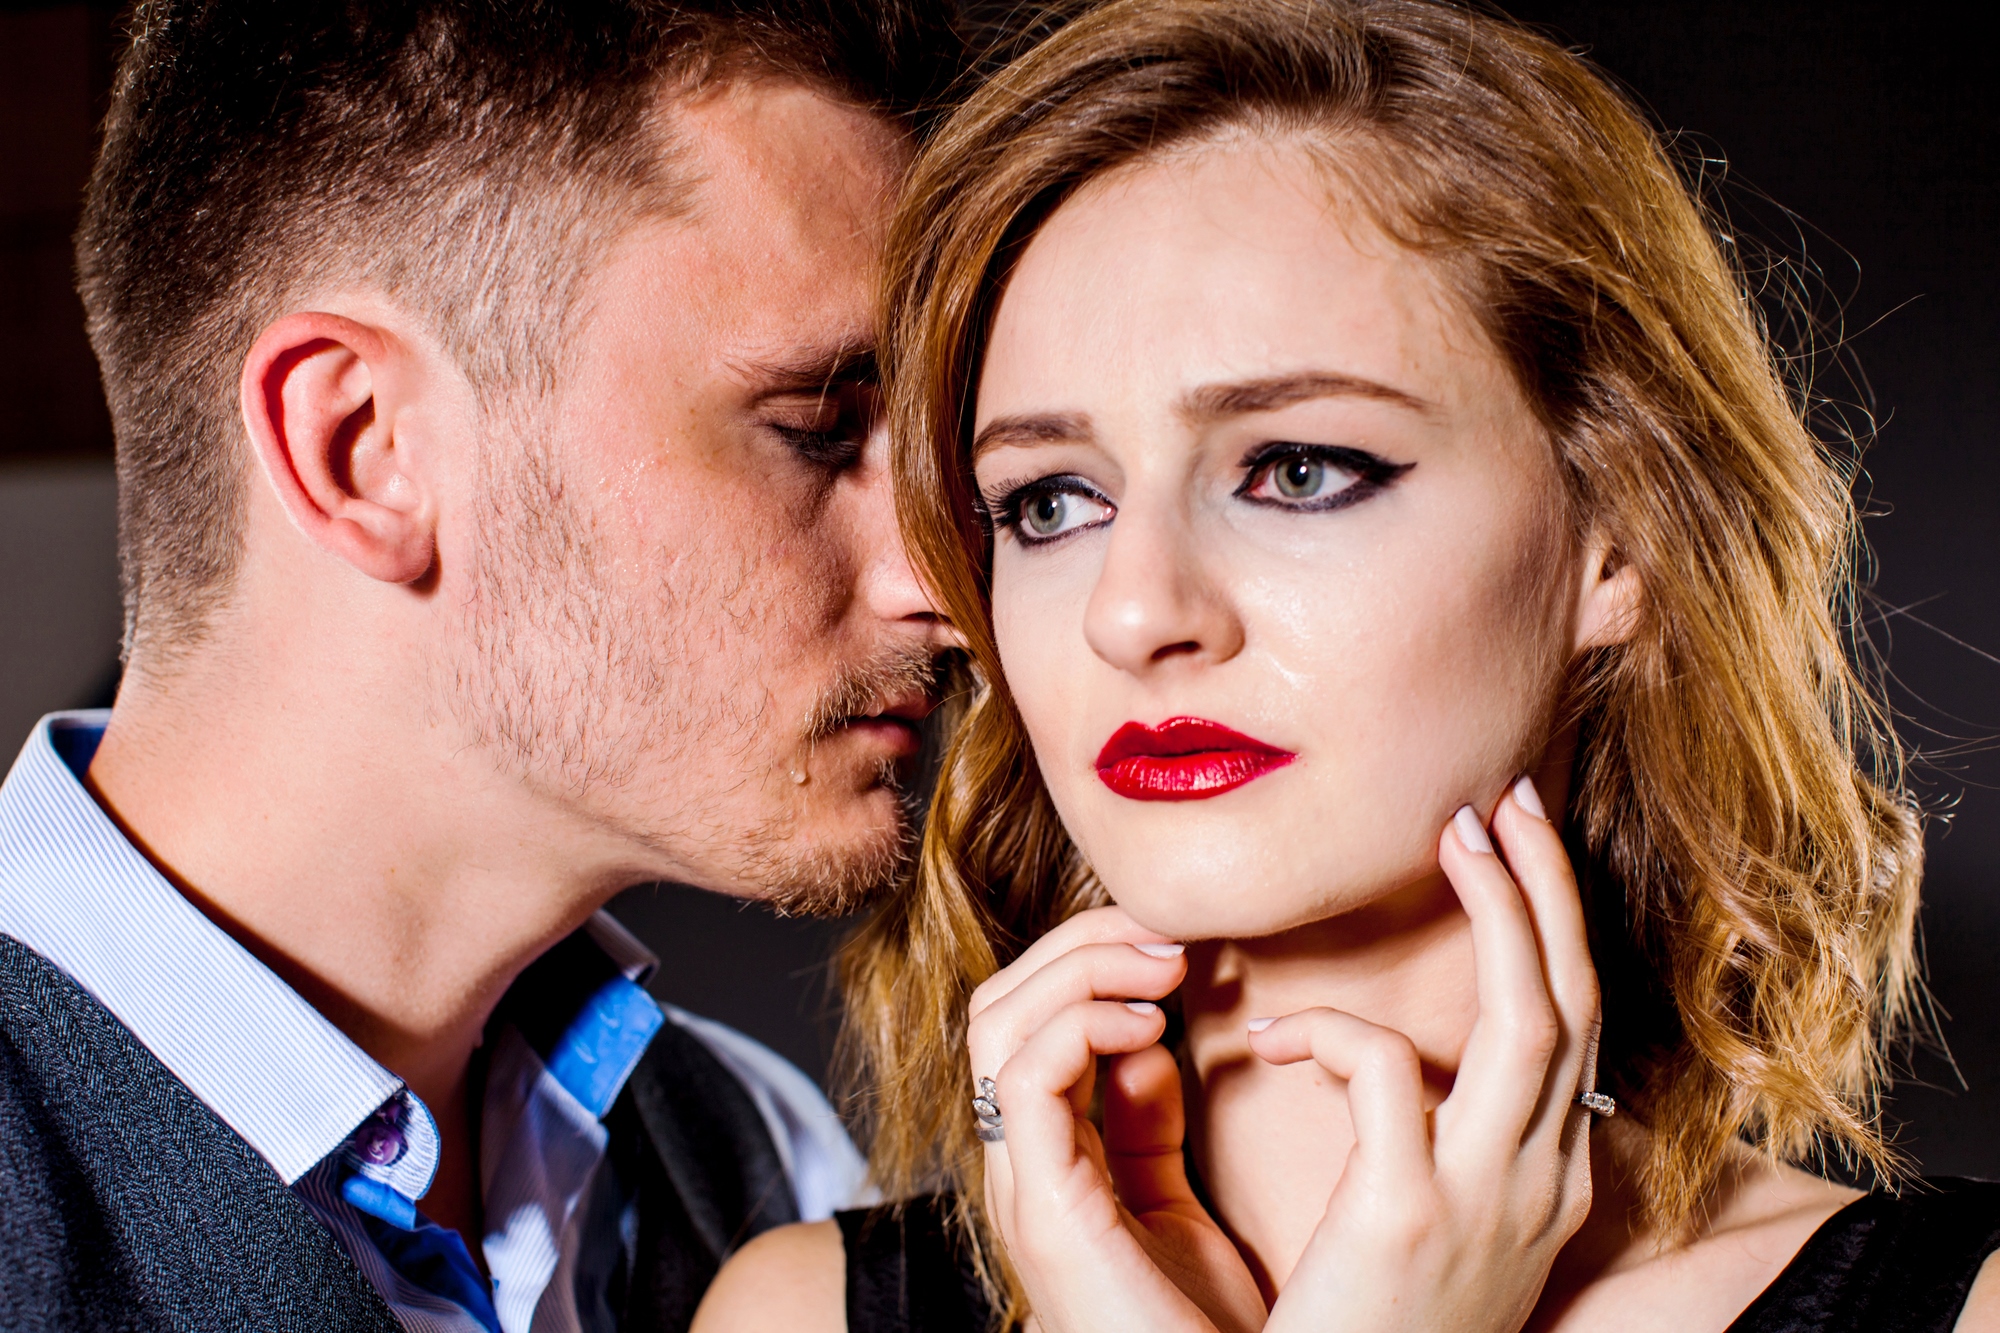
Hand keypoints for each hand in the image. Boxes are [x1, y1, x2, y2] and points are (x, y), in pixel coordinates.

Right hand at [967, 906, 1267, 1332]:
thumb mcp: (1175, 1202)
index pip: (1023, 1017)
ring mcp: (1019, 1185)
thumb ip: (1150, 1124)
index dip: (1089, 958)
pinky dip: (1080, 1028)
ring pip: (997, 1022)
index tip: (1174, 942)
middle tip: (1167, 932)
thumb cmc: (1199, 1331)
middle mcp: (1016, 1164)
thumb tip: (1151, 1044)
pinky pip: (1023, 1078)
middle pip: (998, 1003)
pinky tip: (1150, 1027)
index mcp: (1043, 1156)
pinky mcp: (1042, 1209)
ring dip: (1081, 969)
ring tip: (1164, 966)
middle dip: (1079, 943)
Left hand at [1258, 777, 1601, 1332]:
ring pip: (1531, 1019)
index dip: (1555, 927)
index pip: (1575, 1027)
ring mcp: (1487, 1202)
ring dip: (1503, 910)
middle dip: (1552, 888)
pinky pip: (1384, 1074)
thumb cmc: (1369, 1325)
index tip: (1517, 845)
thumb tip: (1405, 1061)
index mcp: (1546, 1182)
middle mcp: (1541, 1186)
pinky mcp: (1406, 1217)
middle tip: (1506, 799)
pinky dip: (1331, 1030)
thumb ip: (1436, 1145)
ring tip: (1455, 834)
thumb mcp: (1434, 1230)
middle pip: (1576, 1002)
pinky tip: (1271, 1037)